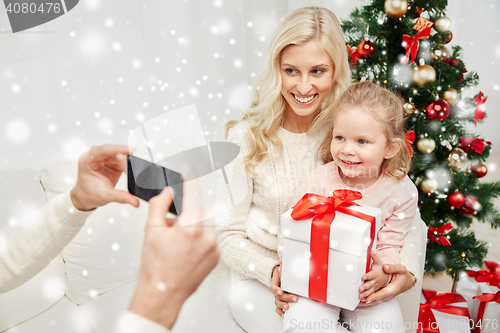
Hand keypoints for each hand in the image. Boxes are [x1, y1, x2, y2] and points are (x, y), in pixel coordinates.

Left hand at [70, 144, 138, 210]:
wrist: (85, 197)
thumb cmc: (88, 193)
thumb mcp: (105, 196)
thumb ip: (120, 197)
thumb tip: (133, 200)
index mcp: (87, 161)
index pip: (103, 150)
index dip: (118, 149)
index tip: (131, 150)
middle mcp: (94, 156)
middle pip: (113, 151)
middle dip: (125, 158)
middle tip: (135, 166)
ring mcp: (103, 158)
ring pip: (120, 154)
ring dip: (127, 162)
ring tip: (131, 172)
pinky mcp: (111, 161)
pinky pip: (123, 159)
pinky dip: (128, 165)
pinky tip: (130, 171)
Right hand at [128, 184, 219, 328]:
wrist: (162, 294)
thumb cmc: (156, 268)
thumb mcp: (151, 231)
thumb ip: (160, 205)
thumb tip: (168, 192)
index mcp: (191, 228)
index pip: (194, 194)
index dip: (190, 179)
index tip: (190, 170)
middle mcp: (207, 236)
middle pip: (202, 209)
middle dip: (189, 210)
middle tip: (173, 223)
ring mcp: (214, 248)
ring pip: (207, 223)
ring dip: (194, 224)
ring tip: (178, 239)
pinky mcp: (216, 256)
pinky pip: (211, 237)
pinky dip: (200, 237)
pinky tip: (185, 249)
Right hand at [270, 260, 297, 316]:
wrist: (280, 273)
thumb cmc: (283, 270)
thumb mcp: (282, 265)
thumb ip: (282, 262)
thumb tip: (282, 260)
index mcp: (275, 282)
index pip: (273, 287)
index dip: (276, 290)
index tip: (281, 291)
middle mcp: (276, 290)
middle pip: (277, 296)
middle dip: (286, 298)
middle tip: (295, 298)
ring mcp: (277, 296)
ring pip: (277, 303)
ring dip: (283, 305)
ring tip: (288, 307)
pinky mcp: (280, 300)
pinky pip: (278, 308)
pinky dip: (280, 311)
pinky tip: (284, 313)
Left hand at [357, 262, 415, 306]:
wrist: (408, 281)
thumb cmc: (404, 275)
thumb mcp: (400, 269)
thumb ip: (392, 268)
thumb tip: (385, 267)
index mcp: (394, 288)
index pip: (383, 293)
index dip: (375, 296)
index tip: (367, 299)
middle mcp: (390, 294)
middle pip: (378, 299)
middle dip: (368, 301)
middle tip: (359, 301)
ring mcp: (388, 296)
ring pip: (377, 301)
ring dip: (367, 303)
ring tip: (358, 303)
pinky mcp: (385, 296)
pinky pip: (377, 300)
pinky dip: (370, 301)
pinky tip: (362, 302)